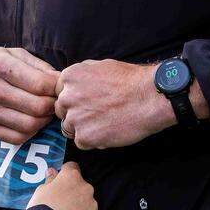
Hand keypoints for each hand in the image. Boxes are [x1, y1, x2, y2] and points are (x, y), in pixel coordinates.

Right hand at [0, 47, 58, 143]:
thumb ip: (40, 67)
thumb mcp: (13, 53)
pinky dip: (30, 132)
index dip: (57, 89)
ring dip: (43, 121)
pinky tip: (30, 120)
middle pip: (38, 107)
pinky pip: (17, 138)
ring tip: (43, 111)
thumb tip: (62, 83)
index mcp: (0, 66)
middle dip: (53, 106)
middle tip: (54, 102)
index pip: (42, 85)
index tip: (59, 88)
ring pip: (30, 126)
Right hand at [27, 162, 97, 209]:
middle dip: (72, 190)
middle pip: (80, 184)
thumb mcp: (40, 191)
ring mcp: (92, 204)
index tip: (59, 181)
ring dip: (78, 204)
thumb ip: (50, 180)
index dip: (64, 173)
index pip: (71, 167)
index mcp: (71, 177)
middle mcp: (85, 187)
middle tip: (60, 201)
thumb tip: (52, 172)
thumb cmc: (42, 209)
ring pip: (86, 200)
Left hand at [54, 60, 208, 149]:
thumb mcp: (100, 66)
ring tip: (105, 122)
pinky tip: (108, 131)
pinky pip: (81, 142)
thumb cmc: (130, 80)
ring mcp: (74, 118)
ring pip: (69, 128)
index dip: (75, 99)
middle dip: (76, 114)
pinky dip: (93, 140)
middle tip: (97, 114)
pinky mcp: (84, 137)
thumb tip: (73, 84)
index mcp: (69, 77)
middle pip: (62, 111)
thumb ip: (81, 77)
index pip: (60, 92)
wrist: (149, 97)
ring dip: (83, 128)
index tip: (88, 102)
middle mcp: (67, 97)